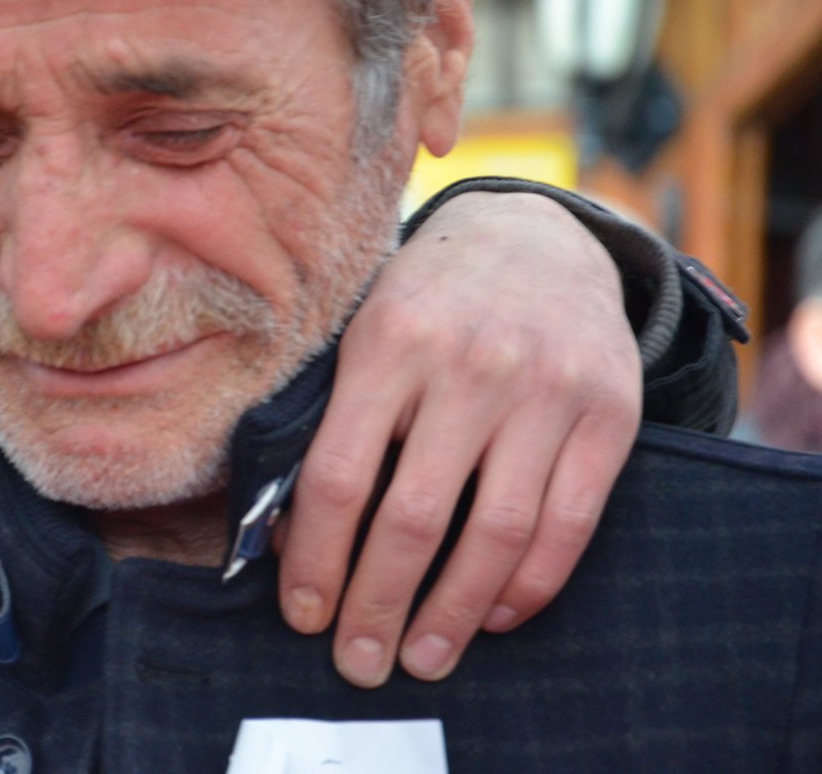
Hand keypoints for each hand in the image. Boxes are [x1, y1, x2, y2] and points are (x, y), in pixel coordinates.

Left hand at [272, 190, 641, 686]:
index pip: (339, 476)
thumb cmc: (423, 298)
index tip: (301, 615)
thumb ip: (326, 420)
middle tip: (359, 663)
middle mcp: (468, 366)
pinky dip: (529, 584)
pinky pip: (570, 523)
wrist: (535, 234)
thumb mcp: (359, 332)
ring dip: (454, 612)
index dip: (316, 559)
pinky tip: (493, 614)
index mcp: (387, 343)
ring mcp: (546, 390)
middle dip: (378, 605)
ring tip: (425, 656)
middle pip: (414, 518)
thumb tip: (286, 540)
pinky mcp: (609, 413)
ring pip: (496, 533)